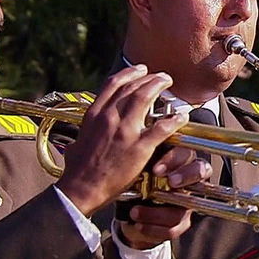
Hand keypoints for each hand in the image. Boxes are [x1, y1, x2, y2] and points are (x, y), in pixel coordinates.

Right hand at [56, 65, 188, 215]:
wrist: (81, 188)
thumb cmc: (78, 170)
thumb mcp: (77, 142)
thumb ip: (84, 137)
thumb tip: (77, 142)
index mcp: (94, 114)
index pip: (113, 83)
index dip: (130, 73)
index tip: (141, 70)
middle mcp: (109, 117)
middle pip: (133, 87)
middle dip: (150, 78)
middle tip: (161, 77)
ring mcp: (125, 131)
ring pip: (146, 97)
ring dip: (160, 87)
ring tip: (169, 84)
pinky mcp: (139, 147)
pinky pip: (162, 127)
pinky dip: (174, 120)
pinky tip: (182, 117)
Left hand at [119, 147, 209, 248]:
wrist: (125, 214)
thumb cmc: (133, 182)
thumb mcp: (136, 167)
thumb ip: (143, 157)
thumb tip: (136, 147)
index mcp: (176, 160)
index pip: (185, 153)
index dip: (174, 160)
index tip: (156, 170)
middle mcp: (188, 178)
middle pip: (201, 170)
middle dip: (185, 175)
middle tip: (170, 182)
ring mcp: (187, 201)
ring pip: (183, 206)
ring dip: (156, 212)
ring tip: (134, 212)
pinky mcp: (182, 222)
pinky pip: (174, 228)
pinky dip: (154, 228)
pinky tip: (138, 225)